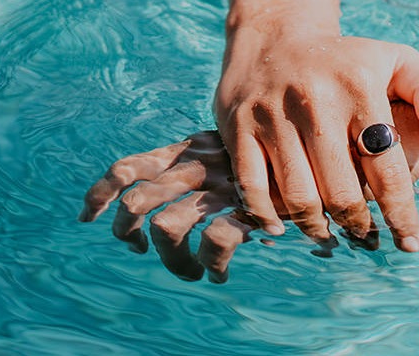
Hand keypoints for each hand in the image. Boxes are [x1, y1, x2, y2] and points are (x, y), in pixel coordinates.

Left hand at [79, 131, 376, 281]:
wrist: (330, 144)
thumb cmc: (284, 150)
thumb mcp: (240, 149)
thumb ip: (208, 162)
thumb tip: (165, 197)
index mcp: (193, 148)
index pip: (131, 166)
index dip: (101, 193)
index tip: (88, 217)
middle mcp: (201, 165)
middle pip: (139, 198)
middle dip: (127, 231)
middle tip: (138, 247)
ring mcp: (224, 188)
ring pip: (167, 226)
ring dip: (171, 260)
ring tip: (191, 273)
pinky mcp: (250, 208)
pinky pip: (215, 242)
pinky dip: (212, 264)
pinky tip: (222, 274)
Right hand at [216, 25, 418, 251]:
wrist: (275, 35)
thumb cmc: (346, 60)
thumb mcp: (397, 60)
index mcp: (359, 88)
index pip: (386, 168)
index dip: (401, 213)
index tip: (409, 243)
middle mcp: (315, 101)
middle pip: (340, 191)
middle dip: (358, 224)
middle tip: (365, 235)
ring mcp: (272, 114)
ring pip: (297, 195)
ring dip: (316, 227)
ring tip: (330, 234)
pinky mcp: (238, 126)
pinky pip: (252, 186)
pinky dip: (266, 216)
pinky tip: (281, 227)